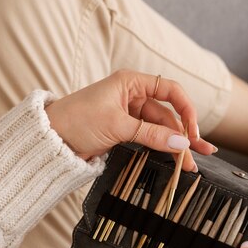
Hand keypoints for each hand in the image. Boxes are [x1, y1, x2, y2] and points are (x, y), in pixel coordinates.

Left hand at [44, 70, 215, 170]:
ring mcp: (129, 114)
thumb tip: (180, 143)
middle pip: (168, 114)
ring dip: (175, 145)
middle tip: (198, 155)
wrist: (49, 140)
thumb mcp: (117, 126)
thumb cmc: (76, 120)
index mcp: (130, 82)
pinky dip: (161, 148)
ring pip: (161, 129)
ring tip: (189, 165)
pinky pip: (150, 137)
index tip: (193, 131)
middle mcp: (133, 95)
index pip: (169, 90)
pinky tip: (174, 158)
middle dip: (183, 135)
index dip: (186, 109)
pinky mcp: (124, 131)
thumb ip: (151, 134)